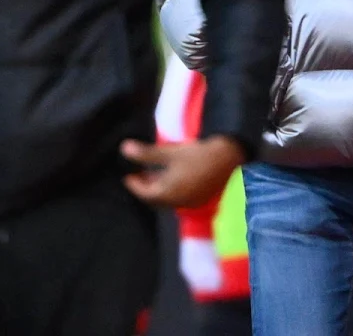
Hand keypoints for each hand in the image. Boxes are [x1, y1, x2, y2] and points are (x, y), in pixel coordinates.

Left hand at [121, 135, 246, 208]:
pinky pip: (180, 197)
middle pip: (156, 199)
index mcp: (168, 194)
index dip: (134, 185)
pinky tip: (174, 177)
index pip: (144, 194)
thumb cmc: (197, 154)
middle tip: (139, 176)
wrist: (229, 157)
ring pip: (169, 198)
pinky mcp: (202, 197)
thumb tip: (123, 149)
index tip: (127, 176)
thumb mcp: (169, 152)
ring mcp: (192, 201)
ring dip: (160, 188)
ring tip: (155, 175)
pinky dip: (172, 189)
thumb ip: (146, 153)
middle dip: (146, 188)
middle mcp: (178, 202)